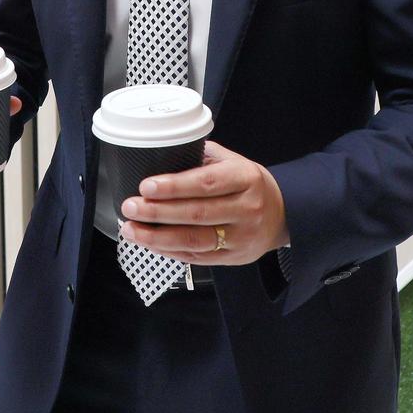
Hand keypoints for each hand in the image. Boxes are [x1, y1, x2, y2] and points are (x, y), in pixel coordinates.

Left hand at [119, 141, 289, 264]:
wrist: (282, 213)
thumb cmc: (248, 183)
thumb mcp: (233, 161)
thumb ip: (202, 157)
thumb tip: (162, 154)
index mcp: (245, 178)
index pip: (206, 183)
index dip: (174, 186)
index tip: (146, 186)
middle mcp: (246, 209)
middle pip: (197, 214)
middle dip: (158, 212)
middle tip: (130, 206)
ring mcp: (241, 237)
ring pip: (195, 240)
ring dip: (158, 237)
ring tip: (132, 229)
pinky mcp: (234, 258)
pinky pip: (197, 257)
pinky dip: (170, 250)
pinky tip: (151, 243)